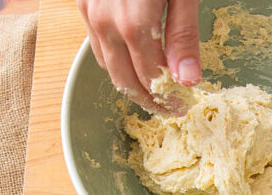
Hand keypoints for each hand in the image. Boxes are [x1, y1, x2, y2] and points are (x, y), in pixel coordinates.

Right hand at [77, 0, 202, 111]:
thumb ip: (183, 36)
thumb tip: (188, 80)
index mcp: (133, 22)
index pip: (150, 78)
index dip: (167, 98)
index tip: (181, 105)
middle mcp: (105, 22)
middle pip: (124, 79)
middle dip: (147, 100)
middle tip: (167, 107)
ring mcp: (89, 12)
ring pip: (106, 64)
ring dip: (129, 81)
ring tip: (152, 87)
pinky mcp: (83, 2)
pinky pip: (96, 43)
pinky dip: (114, 58)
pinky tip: (132, 59)